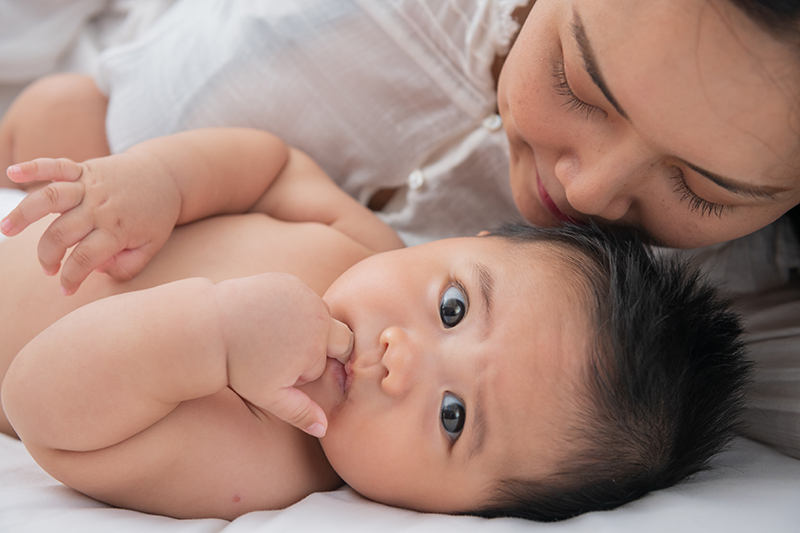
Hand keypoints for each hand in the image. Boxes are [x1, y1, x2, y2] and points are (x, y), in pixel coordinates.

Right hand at [0, 156, 180, 293]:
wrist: (166, 175)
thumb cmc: (156, 215)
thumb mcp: (152, 246)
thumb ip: (128, 266)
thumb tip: (96, 271)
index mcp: (117, 229)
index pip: (84, 258)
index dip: (71, 278)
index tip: (66, 289)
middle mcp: (100, 206)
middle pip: (62, 233)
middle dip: (48, 256)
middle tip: (48, 269)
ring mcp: (90, 186)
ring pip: (50, 197)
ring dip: (24, 214)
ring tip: (6, 230)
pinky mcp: (84, 169)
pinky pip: (56, 165)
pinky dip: (34, 166)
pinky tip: (12, 172)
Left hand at [216, 273, 352, 437]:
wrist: (209, 327)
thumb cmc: (238, 366)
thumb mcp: (268, 396)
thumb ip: (300, 412)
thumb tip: (324, 429)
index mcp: (316, 347)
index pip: (325, 364)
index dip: (304, 372)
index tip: (278, 370)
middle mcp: (317, 317)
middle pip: (337, 337)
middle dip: (319, 346)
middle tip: (284, 352)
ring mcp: (304, 294)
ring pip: (320, 316)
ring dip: (307, 326)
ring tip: (273, 335)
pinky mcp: (290, 281)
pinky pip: (303, 298)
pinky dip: (293, 307)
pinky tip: (267, 319)